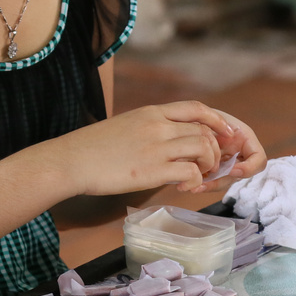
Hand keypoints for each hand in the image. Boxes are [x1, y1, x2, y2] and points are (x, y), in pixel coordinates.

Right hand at [54, 101, 261, 196]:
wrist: (70, 161)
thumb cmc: (91, 148)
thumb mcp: (124, 126)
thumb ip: (147, 128)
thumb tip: (164, 139)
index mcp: (150, 112)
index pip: (196, 108)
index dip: (217, 120)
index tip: (225, 133)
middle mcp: (157, 125)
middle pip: (204, 130)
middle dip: (215, 149)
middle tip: (209, 166)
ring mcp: (155, 147)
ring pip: (203, 148)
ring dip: (207, 165)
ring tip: (197, 176)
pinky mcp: (151, 170)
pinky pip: (190, 172)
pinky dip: (194, 180)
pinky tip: (183, 187)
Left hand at [188, 107, 266, 195]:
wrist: (187, 117)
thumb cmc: (202, 114)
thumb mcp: (212, 118)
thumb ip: (218, 131)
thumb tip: (223, 151)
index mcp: (245, 140)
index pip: (259, 160)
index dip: (249, 168)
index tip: (232, 170)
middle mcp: (238, 154)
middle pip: (238, 176)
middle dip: (222, 181)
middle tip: (205, 184)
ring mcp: (226, 163)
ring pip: (223, 182)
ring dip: (210, 185)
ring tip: (195, 187)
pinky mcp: (212, 170)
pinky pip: (210, 182)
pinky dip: (201, 185)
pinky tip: (190, 186)